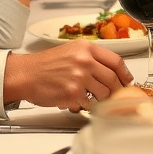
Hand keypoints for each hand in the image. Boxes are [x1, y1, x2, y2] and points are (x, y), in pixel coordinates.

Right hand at [8, 41, 133, 112]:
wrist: (26, 74)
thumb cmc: (46, 65)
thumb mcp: (71, 51)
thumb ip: (91, 58)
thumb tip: (111, 71)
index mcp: (86, 48)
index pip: (116, 61)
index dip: (125, 73)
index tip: (127, 80)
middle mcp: (85, 60)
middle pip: (113, 79)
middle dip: (116, 89)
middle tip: (115, 95)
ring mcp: (80, 77)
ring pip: (104, 93)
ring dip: (102, 99)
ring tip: (95, 99)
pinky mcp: (73, 93)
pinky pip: (89, 103)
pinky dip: (87, 105)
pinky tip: (80, 102)